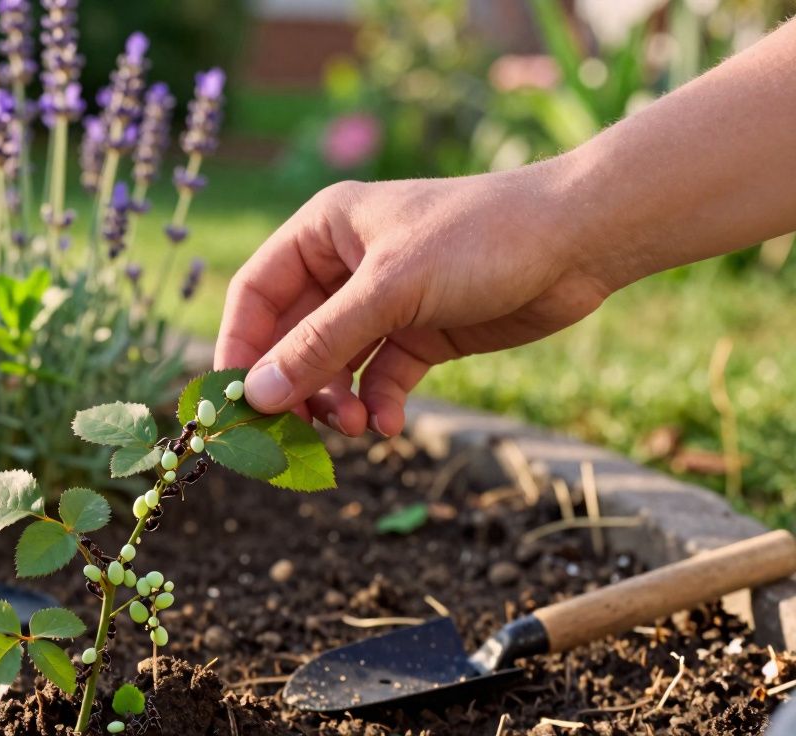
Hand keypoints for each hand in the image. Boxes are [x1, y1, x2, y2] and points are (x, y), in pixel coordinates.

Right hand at [214, 162, 612, 436]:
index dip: (240, 347)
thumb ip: (321, 344)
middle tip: (293, 434)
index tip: (235, 402)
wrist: (580, 241)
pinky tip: (389, 423)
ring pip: (334, 365)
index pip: (256, 294)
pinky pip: (379, 377)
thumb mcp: (391, 291)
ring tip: (354, 430)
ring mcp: (383, 302)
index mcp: (324, 231)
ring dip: (336, 402)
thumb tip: (257, 395)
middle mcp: (346, 265)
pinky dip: (378, 403)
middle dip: (294, 386)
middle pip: (291, 337)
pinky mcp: (420, 333)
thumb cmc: (481, 238)